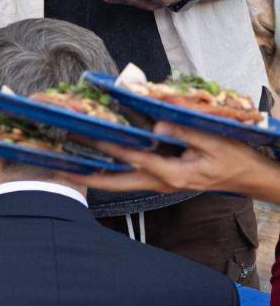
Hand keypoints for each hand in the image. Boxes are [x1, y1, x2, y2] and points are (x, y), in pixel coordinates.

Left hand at [63, 122, 273, 197]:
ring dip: (93, 174)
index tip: (83, 137)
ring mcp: (157, 183)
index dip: (106, 147)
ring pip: (118, 182)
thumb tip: (156, 123)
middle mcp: (159, 182)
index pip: (132, 158)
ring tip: (65, 164)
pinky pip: (128, 176)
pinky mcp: (158, 178)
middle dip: (85, 176)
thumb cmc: (234, 157)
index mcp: (172, 174)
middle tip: (57, 167)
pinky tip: (91, 161)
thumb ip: (185, 131)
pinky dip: (108, 170)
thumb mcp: (214, 140)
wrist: (247, 177)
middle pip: (115, 182)